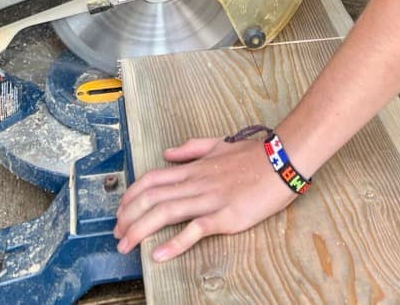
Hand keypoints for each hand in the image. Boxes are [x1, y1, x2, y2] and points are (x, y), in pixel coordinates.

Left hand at [114, 135, 295, 261]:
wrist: (282, 160)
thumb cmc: (254, 154)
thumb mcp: (218, 145)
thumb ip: (191, 149)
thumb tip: (168, 154)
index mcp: (193, 168)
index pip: (151, 179)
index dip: (131, 195)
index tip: (120, 210)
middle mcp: (195, 183)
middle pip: (151, 198)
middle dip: (128, 216)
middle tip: (116, 233)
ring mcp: (209, 199)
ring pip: (165, 212)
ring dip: (140, 229)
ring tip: (126, 245)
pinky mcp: (225, 215)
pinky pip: (194, 229)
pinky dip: (174, 243)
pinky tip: (159, 254)